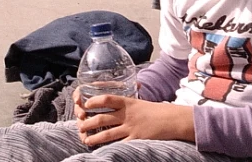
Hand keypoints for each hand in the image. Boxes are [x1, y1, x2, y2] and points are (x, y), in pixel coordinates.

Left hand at [75, 94, 194, 147]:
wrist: (172, 120)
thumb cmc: (157, 111)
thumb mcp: (140, 103)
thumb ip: (127, 105)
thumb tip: (116, 105)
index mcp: (128, 102)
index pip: (106, 99)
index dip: (94, 101)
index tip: (85, 104)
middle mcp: (126, 115)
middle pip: (102, 118)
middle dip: (88, 123)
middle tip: (80, 125)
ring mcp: (130, 128)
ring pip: (106, 134)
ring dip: (93, 138)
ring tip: (85, 140)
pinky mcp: (135, 140)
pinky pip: (119, 145)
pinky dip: (109, 149)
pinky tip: (102, 151)